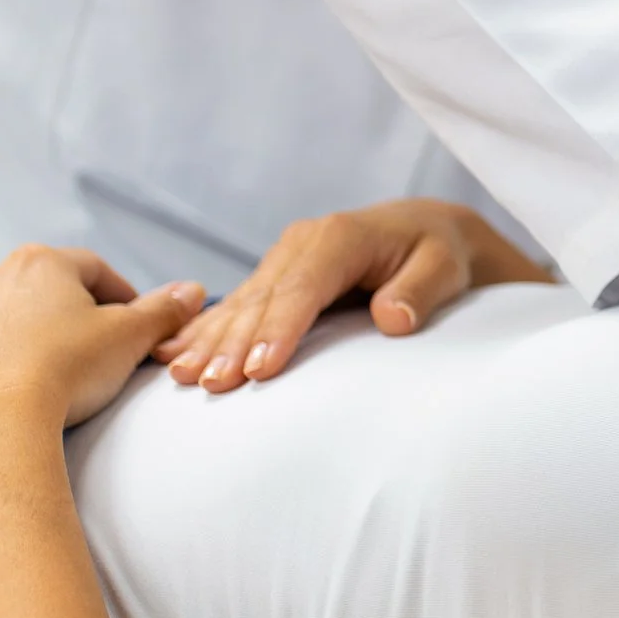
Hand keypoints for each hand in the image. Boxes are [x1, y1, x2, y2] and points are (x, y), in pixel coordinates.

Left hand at [0, 246, 202, 427]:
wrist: (8, 414)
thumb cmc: (62, 367)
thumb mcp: (132, 334)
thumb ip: (166, 310)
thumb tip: (189, 293)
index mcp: (45, 261)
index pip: (102, 271)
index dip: (129, 300)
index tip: (139, 326)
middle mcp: (6, 274)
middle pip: (67, 290)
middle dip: (93, 317)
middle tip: (112, 348)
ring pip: (38, 314)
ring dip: (61, 334)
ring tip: (78, 367)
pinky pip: (13, 339)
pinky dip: (32, 352)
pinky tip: (46, 376)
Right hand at [155, 201, 552, 392]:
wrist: (429, 232)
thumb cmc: (440, 254)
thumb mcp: (446, 268)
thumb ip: (420, 291)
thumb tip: (393, 318)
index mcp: (340, 237)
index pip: (302, 288)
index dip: (279, 329)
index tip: (259, 369)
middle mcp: (303, 243)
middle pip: (262, 299)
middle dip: (233, 342)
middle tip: (210, 385)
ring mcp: (284, 259)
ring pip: (242, 304)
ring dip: (209, 340)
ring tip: (182, 376)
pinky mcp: (275, 276)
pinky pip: (237, 305)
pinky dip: (205, 329)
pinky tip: (173, 353)